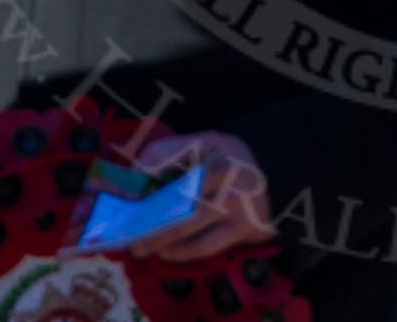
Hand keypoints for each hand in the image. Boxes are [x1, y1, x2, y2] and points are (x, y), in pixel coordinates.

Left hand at [126, 131, 274, 262]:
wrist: (276, 174)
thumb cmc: (227, 161)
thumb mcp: (202, 144)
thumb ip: (167, 156)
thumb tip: (131, 182)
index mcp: (210, 143)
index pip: (161, 154)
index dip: (136, 174)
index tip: (120, 193)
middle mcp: (224, 169)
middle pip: (171, 195)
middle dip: (144, 215)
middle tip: (124, 231)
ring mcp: (236, 200)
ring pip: (186, 225)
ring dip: (158, 240)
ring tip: (140, 248)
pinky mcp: (245, 226)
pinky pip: (205, 245)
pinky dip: (181, 252)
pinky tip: (166, 253)